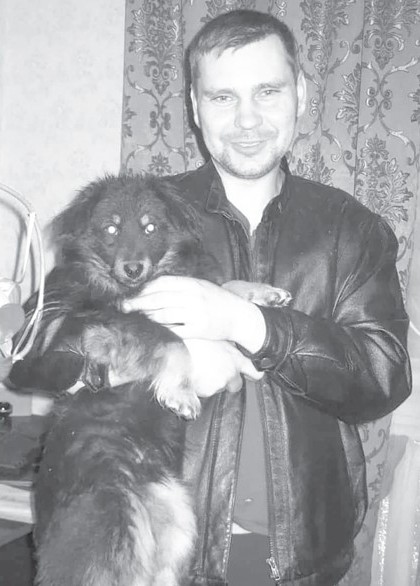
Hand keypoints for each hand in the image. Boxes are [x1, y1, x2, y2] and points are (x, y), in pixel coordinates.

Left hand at [122, 276, 265, 352]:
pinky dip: (162, 329)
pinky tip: (155, 328)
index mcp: (193, 284)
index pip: (163, 283)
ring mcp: (196, 314)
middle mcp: (194, 297)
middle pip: (159, 299)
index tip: (133, 293)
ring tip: (139, 317)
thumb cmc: (218, 301)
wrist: (239, 316)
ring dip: (148, 316)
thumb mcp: (202, 287)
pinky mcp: (198, 330)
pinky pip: (174, 329)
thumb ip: (182, 286)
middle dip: (138, 303)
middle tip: (125, 307)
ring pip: (164, 314)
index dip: (145, 289)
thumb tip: (154, 289)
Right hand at [183, 339, 262, 396]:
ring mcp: (221, 382)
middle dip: (228, 382)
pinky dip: (200, 388)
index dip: (254, 374)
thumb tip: (226, 347)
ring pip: (219, 388)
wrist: (176, 352)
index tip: (255, 376)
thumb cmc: (192, 341)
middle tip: (215, 374)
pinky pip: (206, 393)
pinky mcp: (209, 391)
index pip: (253, 370)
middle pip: (237, 384)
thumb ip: (223, 346)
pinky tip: (192, 376)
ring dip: (211, 383)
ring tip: (197, 370)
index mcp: (234, 357)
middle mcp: (231, 371)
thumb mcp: (213, 338)